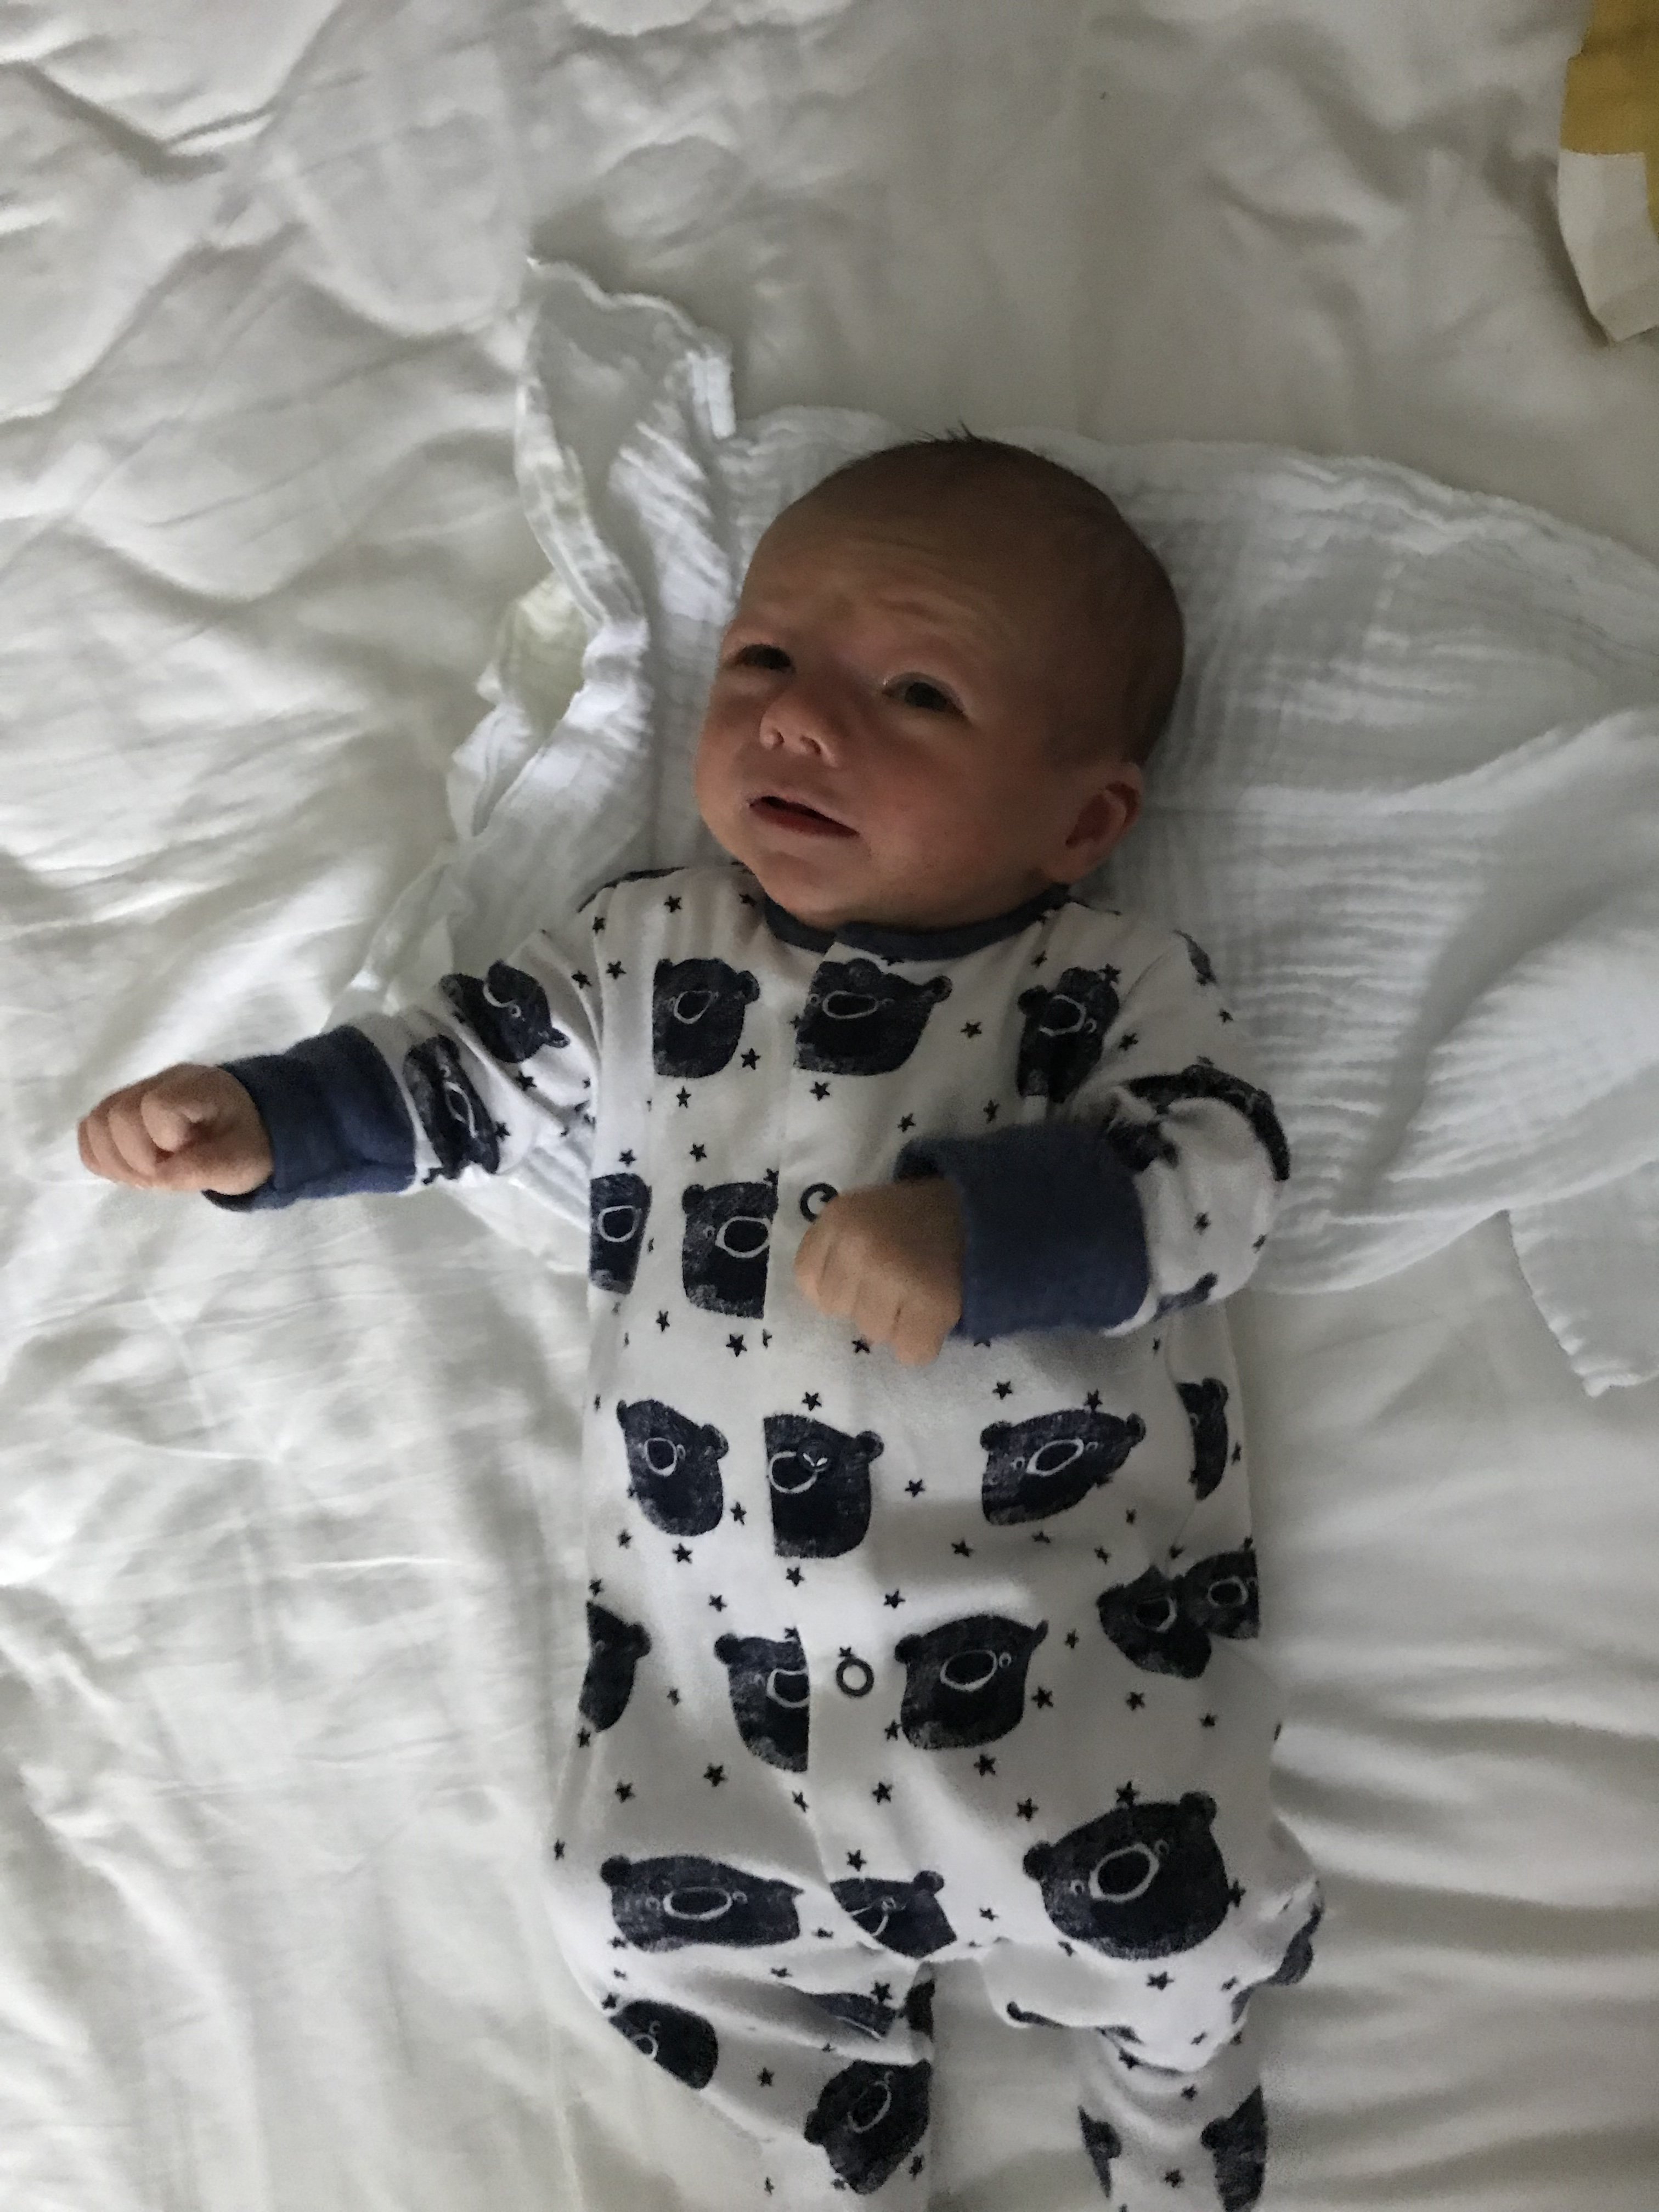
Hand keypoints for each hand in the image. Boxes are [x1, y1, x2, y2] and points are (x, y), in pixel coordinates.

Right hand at [77, 1064, 273, 1194]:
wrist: (249, 1126)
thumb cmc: (248, 1143)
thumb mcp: (243, 1162)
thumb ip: (205, 1168)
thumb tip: (160, 1176)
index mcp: (196, 1088)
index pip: (155, 1106)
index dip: (163, 1140)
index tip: (185, 1154)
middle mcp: (160, 1082)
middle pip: (114, 1114)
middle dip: (135, 1159)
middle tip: (163, 1174)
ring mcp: (136, 1092)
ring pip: (94, 1122)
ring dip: (115, 1161)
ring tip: (147, 1174)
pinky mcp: (121, 1108)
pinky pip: (90, 1131)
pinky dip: (104, 1157)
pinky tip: (132, 1169)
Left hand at [794, 1178, 964, 1366]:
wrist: (982, 1213)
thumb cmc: (913, 1220)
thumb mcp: (862, 1214)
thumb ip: (834, 1249)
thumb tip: (824, 1304)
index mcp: (840, 1217)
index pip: (808, 1279)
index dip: (836, 1281)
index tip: (861, 1270)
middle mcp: (861, 1245)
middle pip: (839, 1310)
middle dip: (865, 1300)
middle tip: (897, 1277)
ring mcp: (896, 1274)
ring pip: (873, 1333)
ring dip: (896, 1322)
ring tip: (918, 1290)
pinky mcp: (934, 1303)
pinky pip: (910, 1352)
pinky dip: (924, 1341)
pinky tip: (933, 1312)